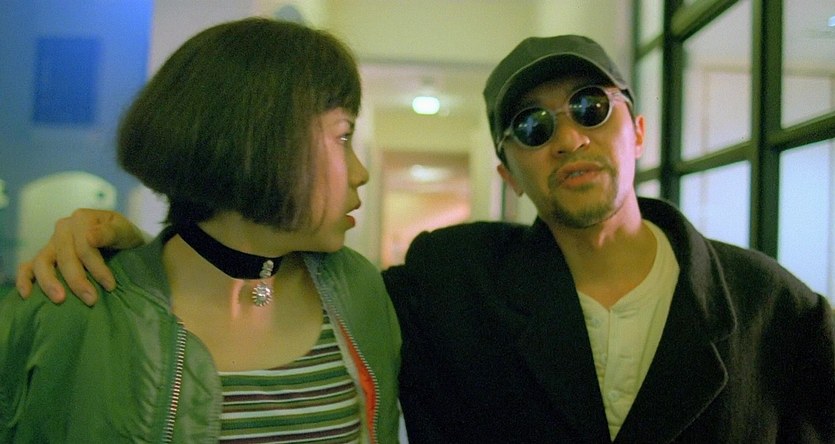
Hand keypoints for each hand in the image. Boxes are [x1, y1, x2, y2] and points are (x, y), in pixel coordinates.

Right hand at [15, 208, 145, 304]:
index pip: (84, 245)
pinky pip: (28, 267)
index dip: (96, 267)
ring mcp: (52, 243)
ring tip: (61, 300)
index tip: (110, 286)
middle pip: (64, 256)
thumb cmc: (125, 238)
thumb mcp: (126, 232)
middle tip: (91, 300)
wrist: (123, 242)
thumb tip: (89, 237)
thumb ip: (111, 233)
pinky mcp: (46, 257)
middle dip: (77, 280)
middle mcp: (63, 228)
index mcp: (82, 218)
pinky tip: (27, 294)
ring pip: (42, 262)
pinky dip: (24, 279)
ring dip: (50, 282)